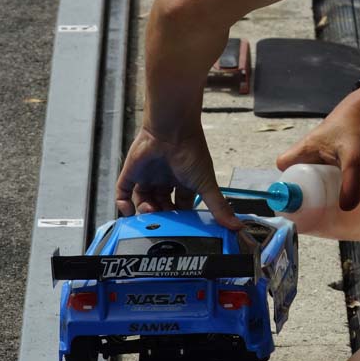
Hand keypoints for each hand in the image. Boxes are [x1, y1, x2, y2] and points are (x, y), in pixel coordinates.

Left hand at [117, 124, 240, 229]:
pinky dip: (123, 204)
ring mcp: (147, 176)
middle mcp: (165, 180)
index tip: (179, 230)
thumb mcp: (206, 184)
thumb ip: (219, 207)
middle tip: (162, 222)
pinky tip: (129, 211)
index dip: (178, 219)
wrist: (172, 130)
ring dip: (144, 212)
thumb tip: (237, 226)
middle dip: (160, 216)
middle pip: (160, 206)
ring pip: (141, 201)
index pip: (180, 206)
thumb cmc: (192, 151)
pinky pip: (122, 192)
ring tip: (151, 211)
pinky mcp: (132, 172)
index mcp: (184, 182)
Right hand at [275, 90, 359, 210]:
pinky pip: (321, 172)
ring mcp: (318, 154)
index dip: (286, 181)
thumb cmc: (355, 128)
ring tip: (327, 203)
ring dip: (316, 187)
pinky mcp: (329, 156)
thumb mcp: (353, 158)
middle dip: (303, 190)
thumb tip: (346, 208)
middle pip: (295, 173)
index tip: (298, 197)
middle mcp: (308, 151)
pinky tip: (338, 192)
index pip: (283, 165)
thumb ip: (350, 183)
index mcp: (305, 149)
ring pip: (309, 174)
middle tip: (315, 206)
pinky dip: (326, 183)